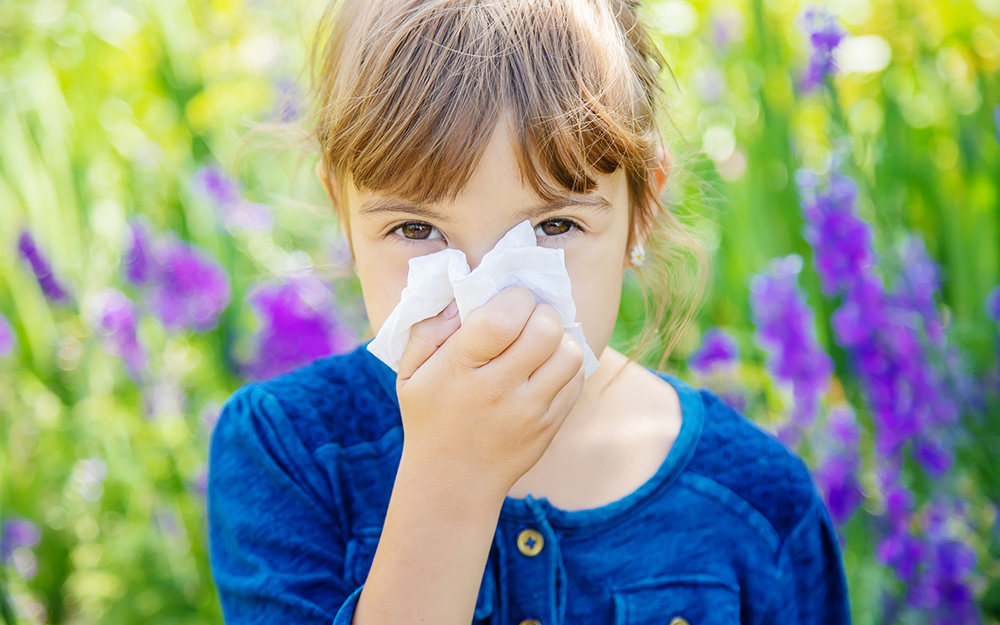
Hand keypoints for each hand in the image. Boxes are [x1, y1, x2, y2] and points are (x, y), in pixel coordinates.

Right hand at [396, 286, 585, 491]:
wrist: (453, 481)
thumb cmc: (430, 415)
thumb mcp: (409, 372)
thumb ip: (427, 328)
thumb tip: (462, 297)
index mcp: (459, 369)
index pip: (503, 318)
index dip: (515, 298)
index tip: (509, 301)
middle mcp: (497, 389)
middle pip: (545, 330)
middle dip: (541, 312)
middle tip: (528, 319)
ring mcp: (528, 411)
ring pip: (569, 353)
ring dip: (559, 338)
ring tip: (540, 342)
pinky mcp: (550, 425)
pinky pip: (575, 380)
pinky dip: (565, 364)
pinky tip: (545, 366)